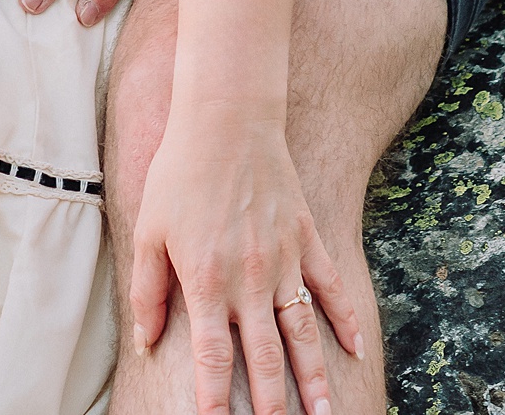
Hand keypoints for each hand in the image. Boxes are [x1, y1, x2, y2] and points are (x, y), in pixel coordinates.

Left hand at [130, 110, 362, 414]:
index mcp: (207, 281)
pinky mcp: (306, 237)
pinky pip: (330, 287)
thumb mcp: (149, 230)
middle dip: (273, 405)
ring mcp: (283, 259)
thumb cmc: (179, 172)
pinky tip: (357, 350)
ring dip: (316, 379)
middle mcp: (249, 278)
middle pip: (266, 358)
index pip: (213, 358)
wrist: (225, 118)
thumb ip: (148, 290)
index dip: (215, 401)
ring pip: (303, 333)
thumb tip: (146, 340)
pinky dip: (346, 320)